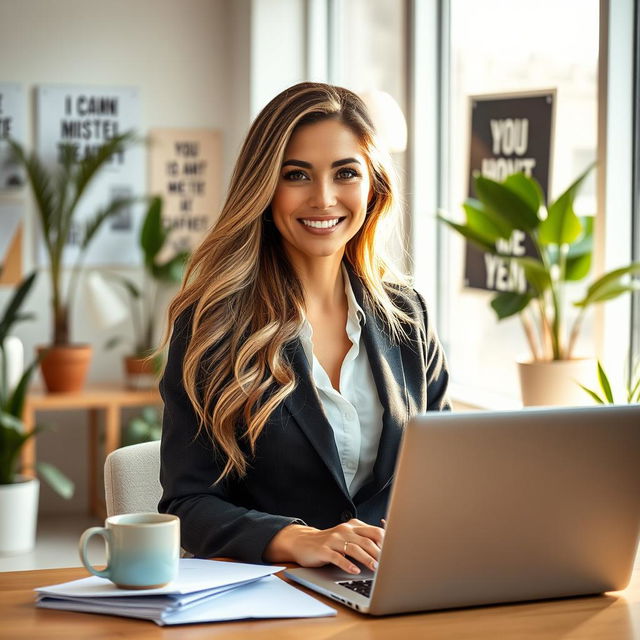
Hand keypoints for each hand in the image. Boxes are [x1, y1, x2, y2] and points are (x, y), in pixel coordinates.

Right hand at [264, 519, 383, 573]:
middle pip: (366, 540)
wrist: (303, 541)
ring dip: (366, 558)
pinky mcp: (323, 550)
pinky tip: (354, 571)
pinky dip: (347, 564)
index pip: (374, 531)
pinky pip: (337, 557)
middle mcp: (344, 530)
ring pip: (353, 548)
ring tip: (375, 568)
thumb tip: (386, 548)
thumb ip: (363, 539)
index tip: (394, 554)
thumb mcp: (347, 536)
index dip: (386, 543)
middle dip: (379, 552)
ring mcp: (333, 539)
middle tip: (388, 563)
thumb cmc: (329, 542)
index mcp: (353, 526)